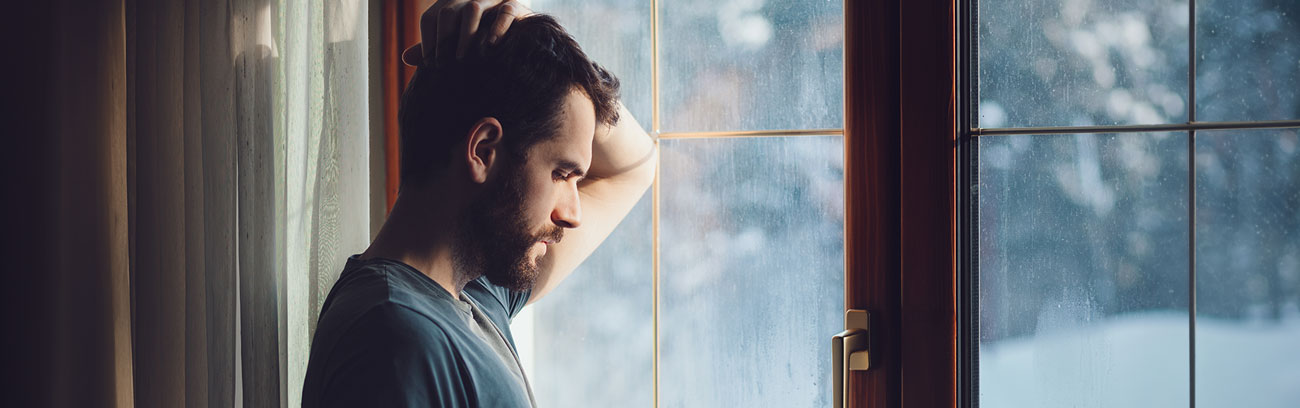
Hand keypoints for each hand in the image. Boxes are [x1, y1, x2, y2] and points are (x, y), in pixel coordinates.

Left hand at [400, 0, 533, 66]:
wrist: (519, 23)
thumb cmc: (482, 32)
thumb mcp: (457, 38)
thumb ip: (434, 45)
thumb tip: (405, 58)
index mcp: (452, 3)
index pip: (431, 17)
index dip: (427, 40)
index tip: (430, 64)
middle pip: (448, 12)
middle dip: (443, 39)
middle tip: (444, 64)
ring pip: (473, 9)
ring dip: (465, 35)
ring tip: (461, 59)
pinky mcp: (515, 3)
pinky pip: (506, 10)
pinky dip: (498, 27)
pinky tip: (491, 45)